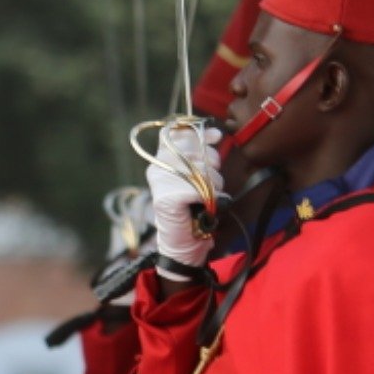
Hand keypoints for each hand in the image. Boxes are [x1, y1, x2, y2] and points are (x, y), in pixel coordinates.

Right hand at [147, 125, 220, 274]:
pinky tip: (205, 206)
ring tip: (205, 198)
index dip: (198, 131)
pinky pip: (202, 188)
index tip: (215, 136)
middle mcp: (157, 167)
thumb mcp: (195, 174)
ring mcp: (161, 182)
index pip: (176, 132)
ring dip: (214, 185)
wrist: (183, 242)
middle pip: (197, 150)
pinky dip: (210, 198)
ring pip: (203, 170)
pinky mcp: (168, 197)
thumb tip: (216, 131)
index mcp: (161, 159)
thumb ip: (200, 152)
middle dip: (212, 165)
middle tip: (207, 184)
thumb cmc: (192, 208)